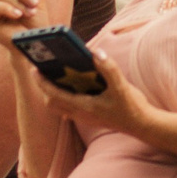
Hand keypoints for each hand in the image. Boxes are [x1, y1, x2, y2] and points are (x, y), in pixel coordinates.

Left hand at [25, 53, 156, 136]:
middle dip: (44, 87)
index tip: (34, 68)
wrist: (142, 125)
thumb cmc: (132, 107)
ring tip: (54, 74)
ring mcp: (84, 117)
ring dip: (53, 92)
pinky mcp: (89, 117)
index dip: (42, 82)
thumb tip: (96, 52)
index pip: (54, 95)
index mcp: (84, 107)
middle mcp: (80, 114)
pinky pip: (69, 107)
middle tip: (41, 70)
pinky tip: (72, 83)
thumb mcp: (122, 87)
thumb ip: (109, 68)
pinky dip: (64, 96)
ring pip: (59, 106)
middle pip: (52, 102)